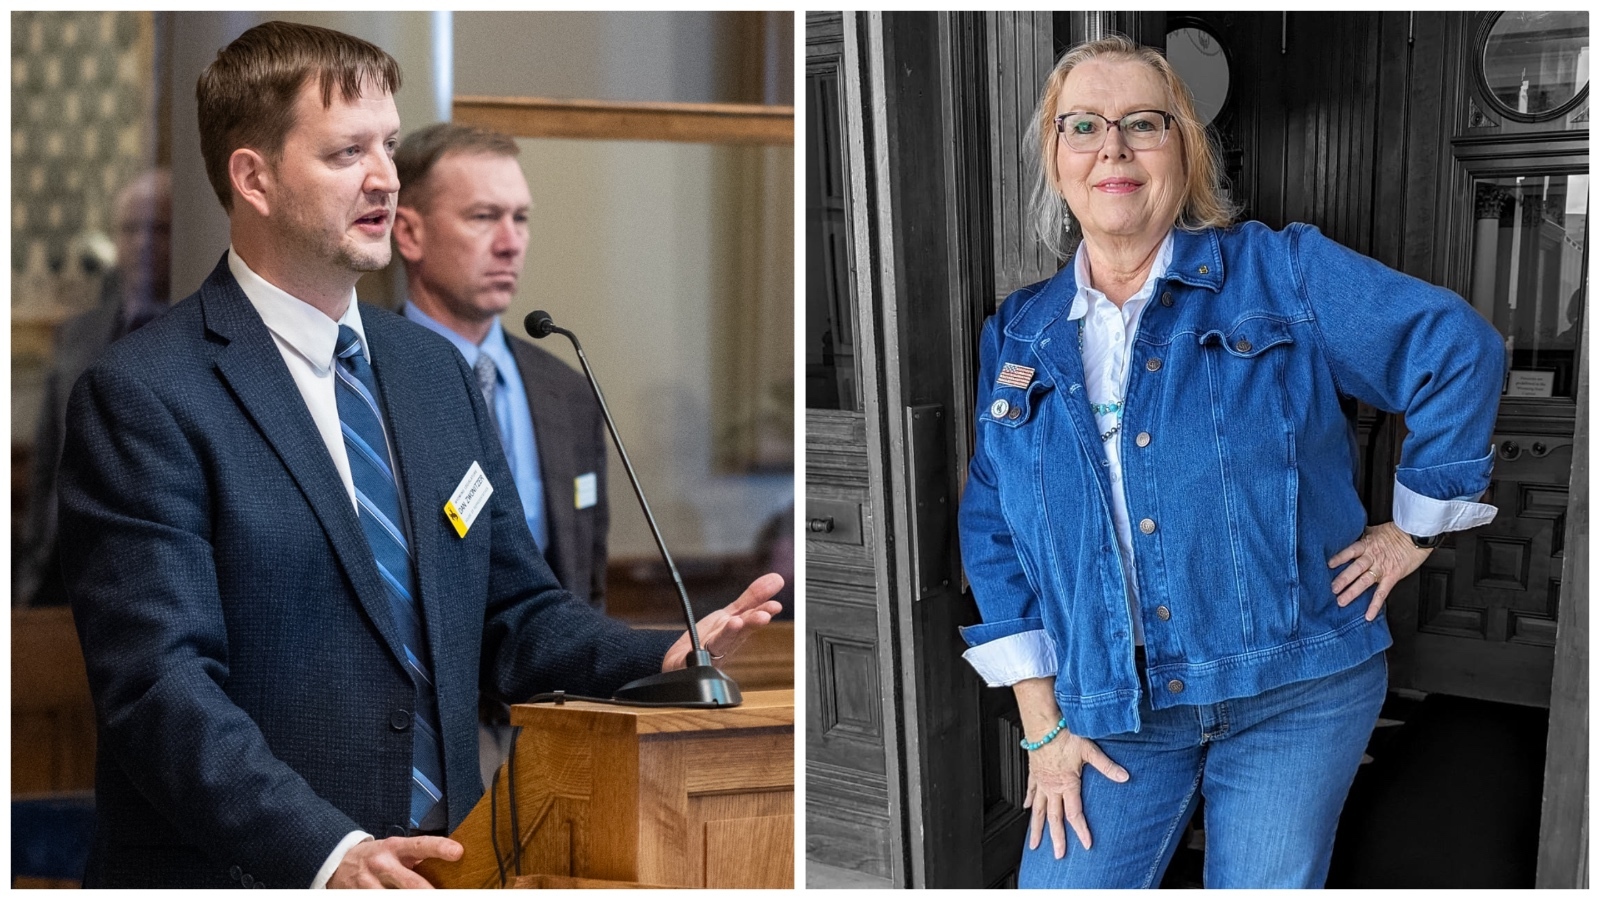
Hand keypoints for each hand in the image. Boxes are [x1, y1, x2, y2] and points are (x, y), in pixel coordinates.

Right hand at [328, 836, 461, 888]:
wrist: (339, 863)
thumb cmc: (377, 856)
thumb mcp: (395, 849)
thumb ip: (416, 856)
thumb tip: (450, 861)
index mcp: (395, 847)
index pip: (421, 844)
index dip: (439, 848)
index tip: (457, 852)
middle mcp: (382, 864)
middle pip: (410, 883)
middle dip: (427, 892)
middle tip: (441, 894)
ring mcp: (369, 882)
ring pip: (393, 897)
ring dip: (409, 899)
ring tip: (425, 897)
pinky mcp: (358, 895)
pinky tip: (396, 897)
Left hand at [662, 572, 783, 670]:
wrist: (684, 662)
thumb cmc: (708, 640)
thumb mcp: (731, 615)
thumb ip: (752, 598)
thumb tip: (776, 578)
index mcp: (736, 629)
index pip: (751, 615)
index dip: (763, 610)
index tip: (776, 605)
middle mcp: (726, 643)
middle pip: (741, 631)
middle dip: (752, 623)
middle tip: (764, 616)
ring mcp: (711, 653)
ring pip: (722, 642)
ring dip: (730, 633)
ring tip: (736, 623)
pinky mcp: (692, 662)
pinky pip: (695, 656)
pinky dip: (698, 653)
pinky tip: (701, 647)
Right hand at [1025, 731, 1129, 858]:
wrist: (1042, 724)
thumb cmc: (1063, 735)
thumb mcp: (1089, 750)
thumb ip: (1107, 766)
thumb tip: (1124, 776)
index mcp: (1067, 784)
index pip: (1075, 813)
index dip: (1081, 830)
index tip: (1086, 844)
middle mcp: (1052, 787)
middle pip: (1055, 818)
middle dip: (1057, 838)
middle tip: (1058, 854)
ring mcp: (1041, 782)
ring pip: (1039, 810)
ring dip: (1037, 828)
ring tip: (1035, 844)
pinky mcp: (1034, 773)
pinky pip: (1031, 792)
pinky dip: (1029, 801)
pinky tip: (1027, 809)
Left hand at [1328, 522, 1432, 620]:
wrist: (1417, 535)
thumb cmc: (1398, 532)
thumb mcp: (1376, 530)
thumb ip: (1364, 535)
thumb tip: (1353, 533)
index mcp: (1367, 545)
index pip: (1350, 551)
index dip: (1339, 558)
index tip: (1328, 565)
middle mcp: (1372, 557)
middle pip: (1354, 569)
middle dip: (1342, 579)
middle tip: (1332, 589)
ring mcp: (1382, 568)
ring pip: (1364, 582)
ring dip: (1352, 592)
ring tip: (1341, 601)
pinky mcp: (1392, 577)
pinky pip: (1382, 593)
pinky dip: (1375, 605)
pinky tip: (1368, 615)